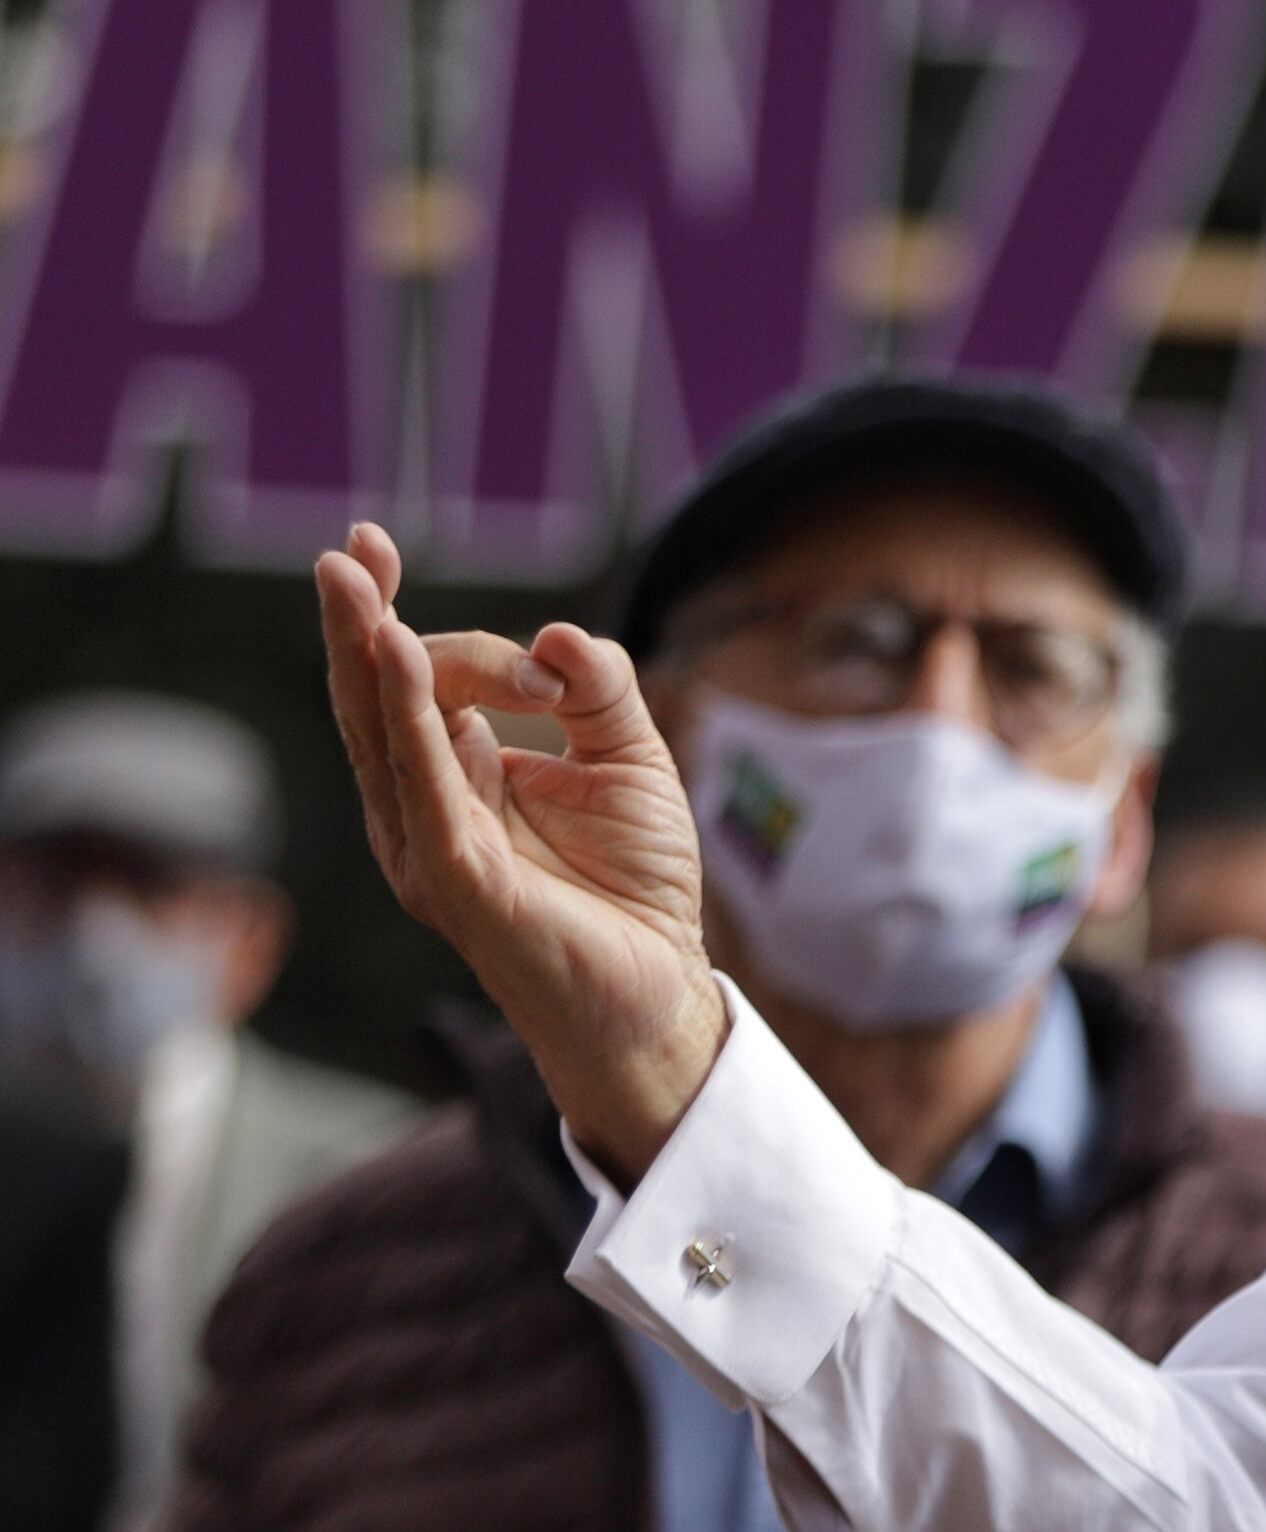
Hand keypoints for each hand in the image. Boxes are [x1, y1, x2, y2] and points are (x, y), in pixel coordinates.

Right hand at [316, 521, 725, 1174]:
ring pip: (387, 736)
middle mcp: (424, 809)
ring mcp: (431, 846)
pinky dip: (413, 721)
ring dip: (370, 657)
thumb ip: (598, 690)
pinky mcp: (460, 880)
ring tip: (354, 585)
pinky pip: (427, 788)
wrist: (656, 988)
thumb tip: (555, 635)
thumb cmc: (634, 883)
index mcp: (454, 777)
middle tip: (344, 551)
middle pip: (375, 701)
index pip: (421, 681)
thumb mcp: (629, 760)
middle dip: (357, 622)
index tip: (376, 544)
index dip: (412, 619)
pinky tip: (406, 659)